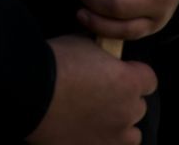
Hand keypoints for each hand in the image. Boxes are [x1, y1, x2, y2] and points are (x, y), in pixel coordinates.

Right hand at [25, 35, 156, 143]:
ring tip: (97, 118)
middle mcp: (128, 111)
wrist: (29, 90)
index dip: (134, 75)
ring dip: (119, 126)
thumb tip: (101, 53)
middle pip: (138, 107)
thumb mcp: (82, 43)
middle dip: (124, 100)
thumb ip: (101, 53)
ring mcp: (114, 136)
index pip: (149, 80)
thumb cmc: (54, 62)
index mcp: (129, 82)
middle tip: (100, 94)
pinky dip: (104, 140)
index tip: (118, 74)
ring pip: (131, 134)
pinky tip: (87, 131)